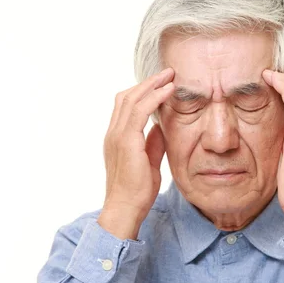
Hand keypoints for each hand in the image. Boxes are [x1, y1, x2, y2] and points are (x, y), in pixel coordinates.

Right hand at [98, 68, 174, 239]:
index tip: (161, 84)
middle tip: (167, 73)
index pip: (125, 106)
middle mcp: (113, 133)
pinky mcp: (126, 141)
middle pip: (126, 97)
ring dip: (152, 85)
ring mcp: (117, 136)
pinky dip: (154, 97)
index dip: (142, 92)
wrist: (125, 208)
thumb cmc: (136, 191)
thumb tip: (161, 127)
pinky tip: (168, 91)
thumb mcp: (148, 161)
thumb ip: (152, 143)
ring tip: (170, 76)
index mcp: (117, 138)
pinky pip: (139, 111)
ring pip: (131, 99)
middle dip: (148, 82)